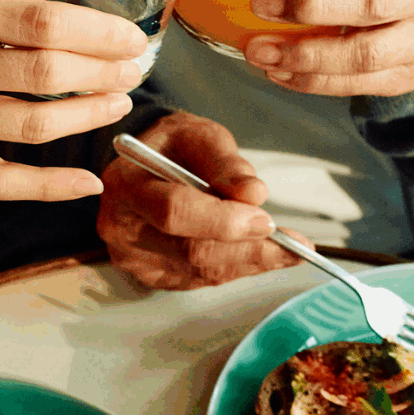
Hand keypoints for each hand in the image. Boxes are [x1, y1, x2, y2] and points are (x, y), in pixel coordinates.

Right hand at [0, 0, 147, 201]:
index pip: (34, 20)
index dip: (94, 32)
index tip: (129, 36)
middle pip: (42, 72)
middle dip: (102, 72)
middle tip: (135, 68)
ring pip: (31, 124)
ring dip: (87, 116)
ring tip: (119, 102)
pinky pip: (1, 181)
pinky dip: (48, 187)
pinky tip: (87, 180)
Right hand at [96, 113, 305, 288]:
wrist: (149, 166)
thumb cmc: (175, 147)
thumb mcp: (200, 135)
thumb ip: (225, 162)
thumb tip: (254, 194)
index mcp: (125, 185)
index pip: (174, 211)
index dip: (223, 220)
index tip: (266, 221)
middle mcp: (121, 228)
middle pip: (191, 250)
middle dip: (247, 248)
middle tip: (292, 244)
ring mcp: (134, 258)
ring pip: (202, 270)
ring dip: (251, 262)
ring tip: (290, 250)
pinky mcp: (153, 276)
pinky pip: (203, 279)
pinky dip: (238, 268)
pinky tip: (264, 255)